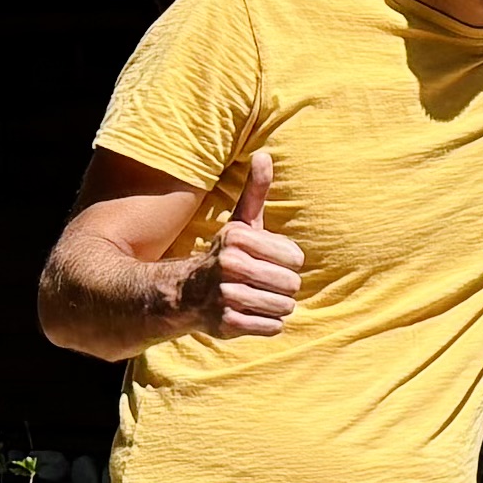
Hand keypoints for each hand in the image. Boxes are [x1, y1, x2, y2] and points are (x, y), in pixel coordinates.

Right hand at [193, 149, 301, 339]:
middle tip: (262, 282)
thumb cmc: (226, 255)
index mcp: (238, 238)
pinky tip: (248, 314)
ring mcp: (227, 296)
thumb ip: (256, 191)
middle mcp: (230, 266)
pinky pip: (273, 327)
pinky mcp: (227, 324)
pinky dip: (266, 324)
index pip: (296, 258)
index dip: (287, 262)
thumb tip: (265, 154)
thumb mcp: (241, 222)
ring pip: (285, 307)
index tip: (267, 261)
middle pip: (292, 284)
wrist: (186, 294)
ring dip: (276, 306)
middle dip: (283, 286)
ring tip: (256, 297)